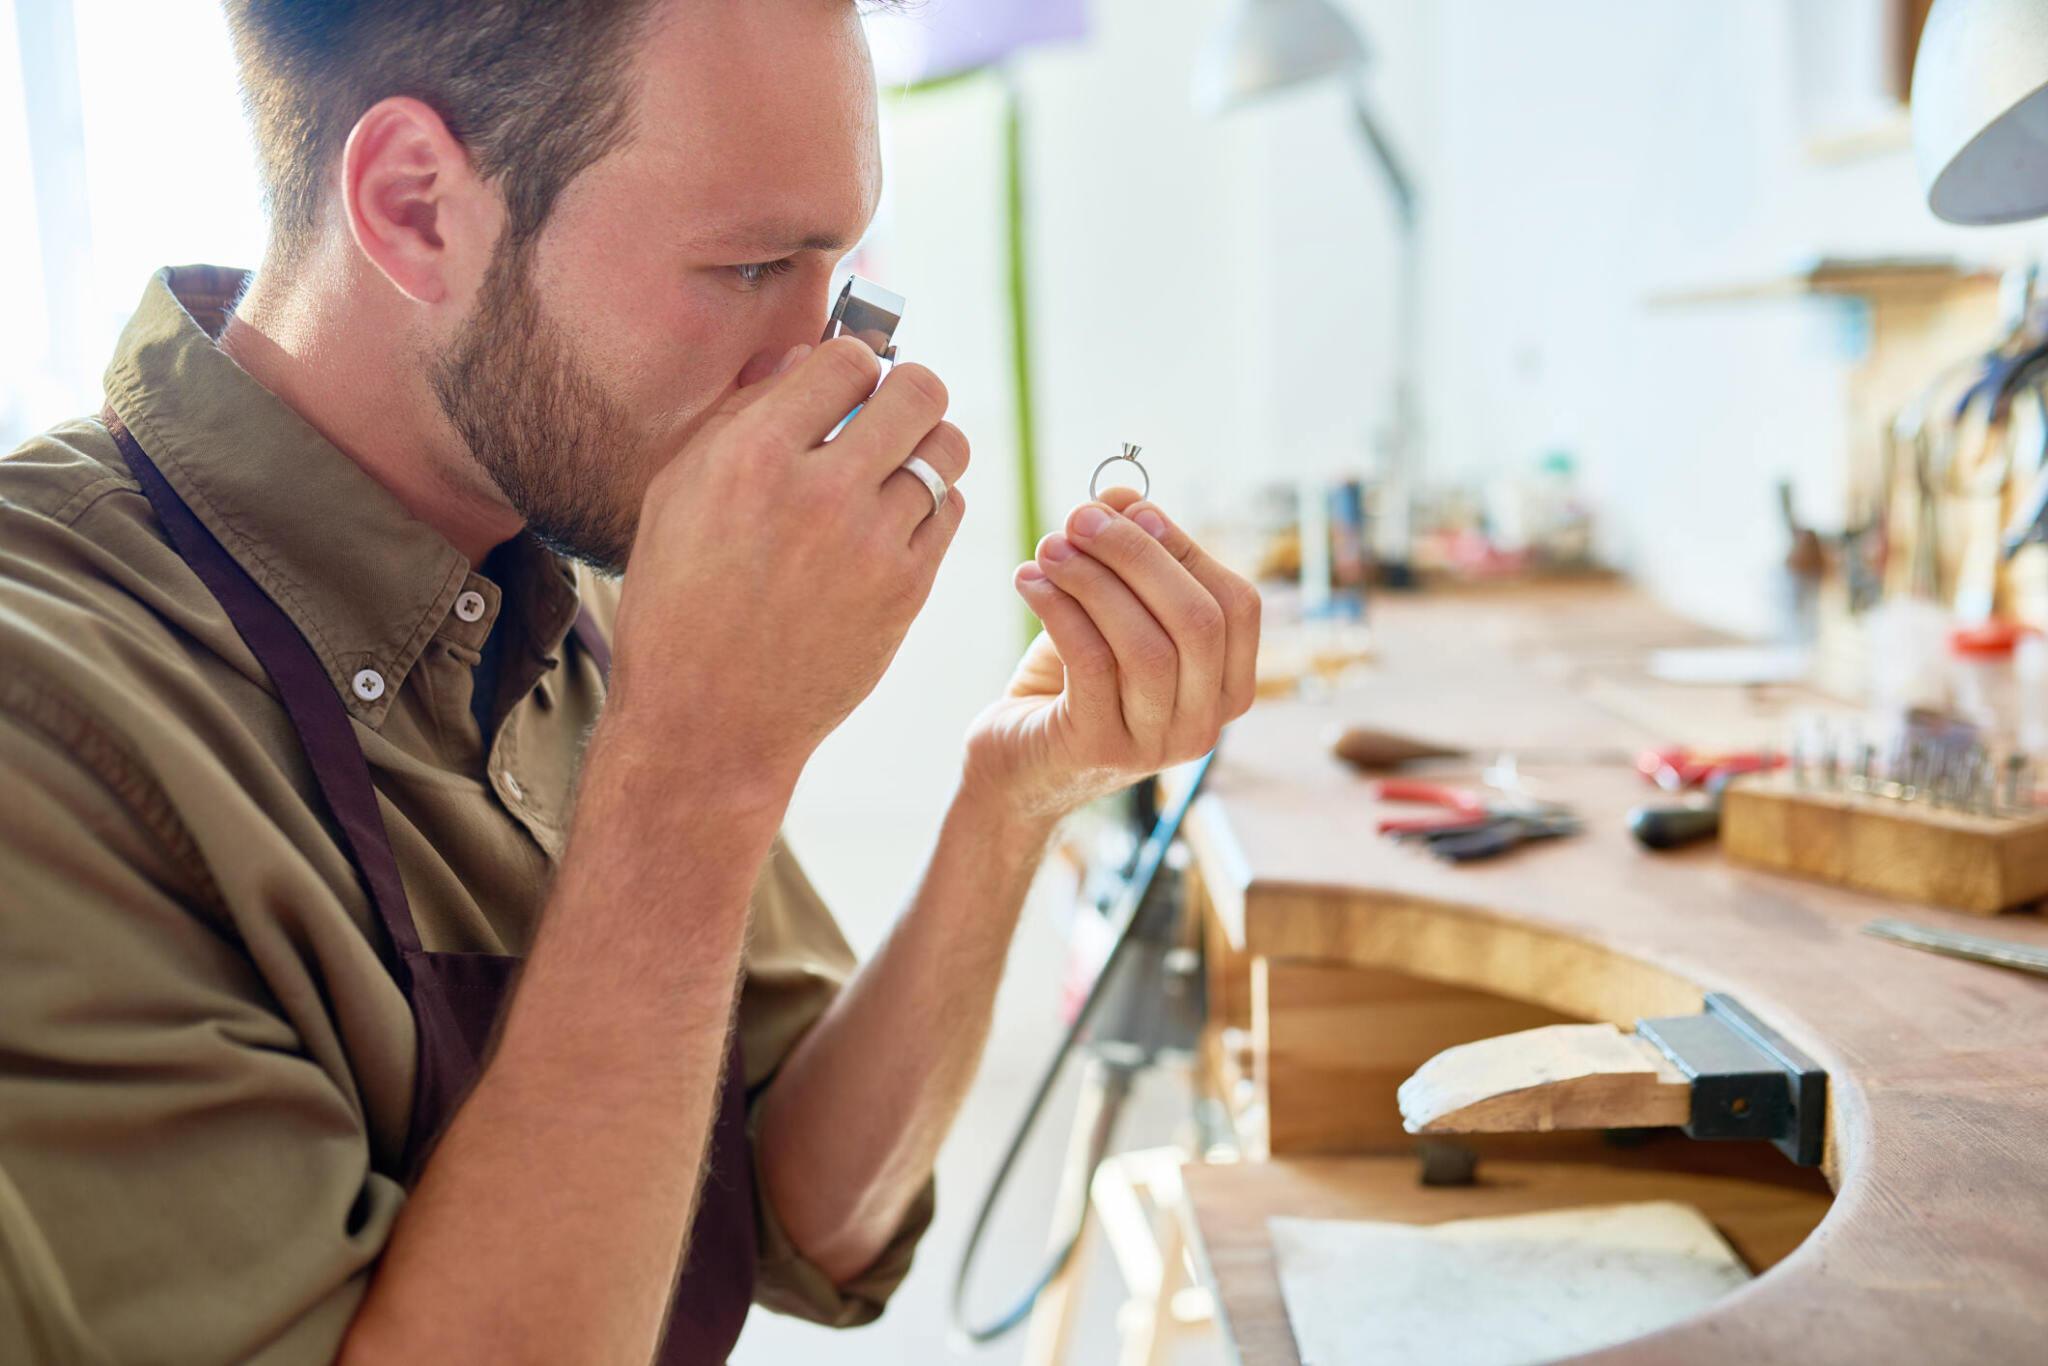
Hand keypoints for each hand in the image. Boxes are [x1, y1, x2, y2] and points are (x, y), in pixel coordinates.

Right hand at [608, 339, 968, 789]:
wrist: (708, 720)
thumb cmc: (679, 602)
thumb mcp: (676, 495)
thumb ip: (737, 416)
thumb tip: (803, 358)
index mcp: (752, 455)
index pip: (847, 358)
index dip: (852, 364)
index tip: (844, 385)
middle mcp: (820, 491)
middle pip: (919, 390)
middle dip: (906, 391)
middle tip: (886, 412)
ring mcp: (872, 543)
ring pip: (947, 450)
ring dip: (927, 444)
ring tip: (898, 462)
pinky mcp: (906, 590)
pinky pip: (950, 510)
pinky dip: (931, 502)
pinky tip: (895, 516)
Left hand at [964, 490, 1259, 820]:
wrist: (1014, 768)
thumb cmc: (1070, 686)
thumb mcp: (1108, 617)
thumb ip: (1129, 561)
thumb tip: (1122, 496)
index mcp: (1227, 688)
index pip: (1237, 605)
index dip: (1184, 546)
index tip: (1126, 507)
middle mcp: (1205, 724)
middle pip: (1197, 621)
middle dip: (1136, 555)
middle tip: (1079, 518)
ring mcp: (1156, 746)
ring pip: (1147, 645)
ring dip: (1093, 580)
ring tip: (1049, 547)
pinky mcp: (1100, 750)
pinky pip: (1092, 663)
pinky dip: (1059, 609)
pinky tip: (1028, 581)